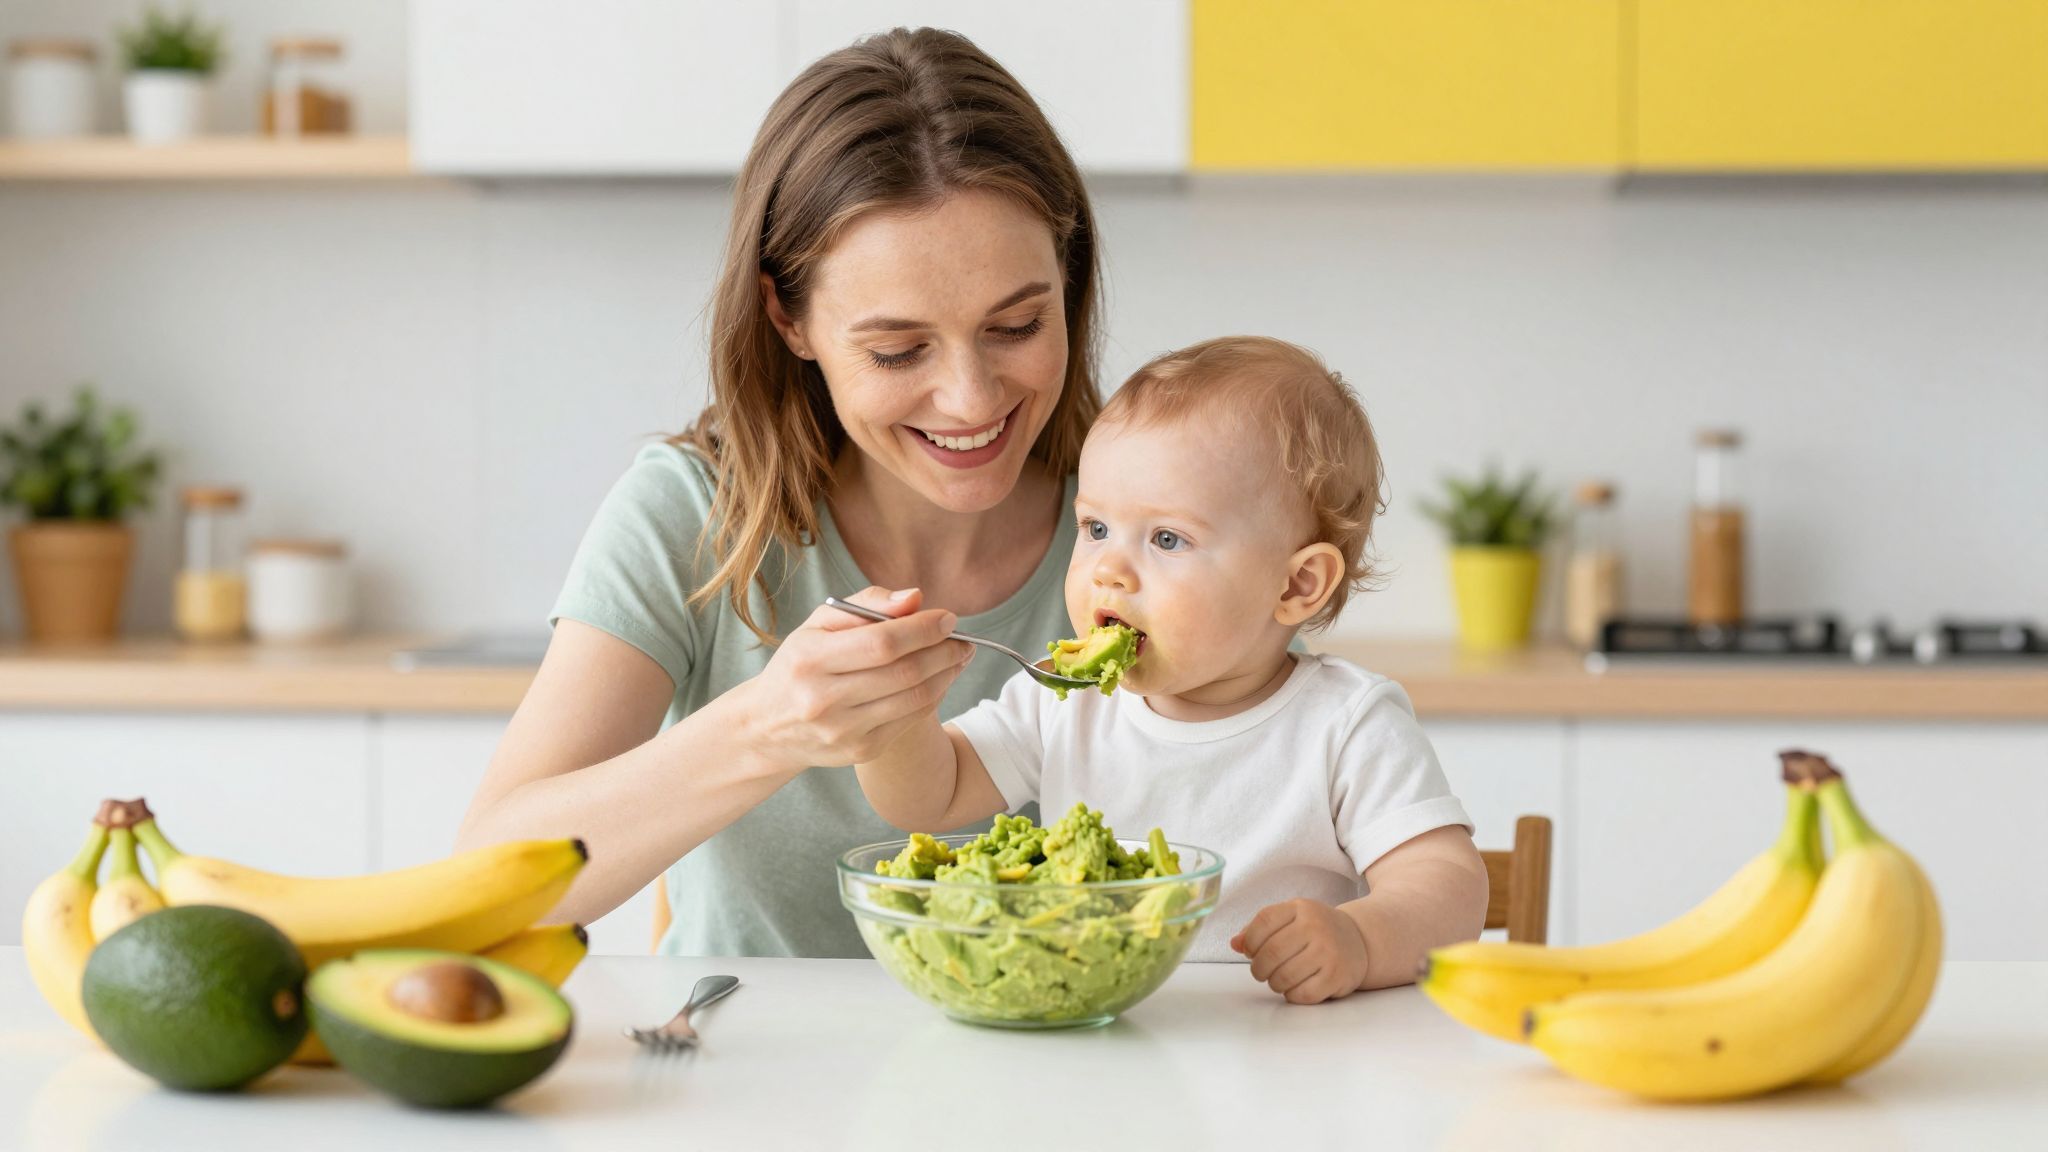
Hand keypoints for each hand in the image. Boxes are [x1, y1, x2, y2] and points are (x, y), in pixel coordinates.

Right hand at [742, 586, 972, 772]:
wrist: (767, 727)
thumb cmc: (800, 664)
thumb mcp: (818, 625)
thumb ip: (866, 605)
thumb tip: (915, 598)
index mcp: (810, 659)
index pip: (882, 643)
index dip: (923, 629)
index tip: (948, 618)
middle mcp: (823, 699)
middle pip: (904, 673)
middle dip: (944, 652)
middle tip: (963, 639)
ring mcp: (843, 730)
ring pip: (914, 699)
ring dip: (946, 675)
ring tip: (958, 657)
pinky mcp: (859, 751)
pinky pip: (910, 720)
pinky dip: (933, 697)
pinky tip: (940, 680)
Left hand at [1230, 899, 1368, 1004]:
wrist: (1359, 940)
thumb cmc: (1315, 931)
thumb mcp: (1290, 919)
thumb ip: (1259, 929)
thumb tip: (1234, 944)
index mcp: (1300, 908)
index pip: (1263, 921)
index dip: (1250, 941)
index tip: (1251, 952)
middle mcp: (1316, 926)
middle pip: (1271, 952)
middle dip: (1259, 968)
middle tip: (1261, 972)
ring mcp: (1328, 951)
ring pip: (1284, 976)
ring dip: (1274, 983)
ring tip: (1278, 980)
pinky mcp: (1337, 976)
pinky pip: (1302, 994)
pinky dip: (1292, 995)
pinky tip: (1295, 988)